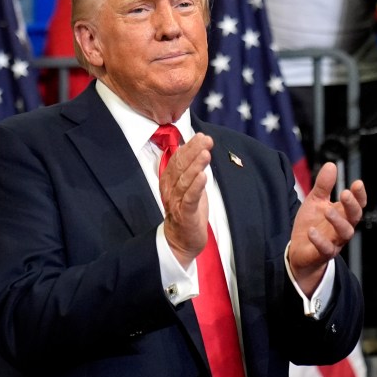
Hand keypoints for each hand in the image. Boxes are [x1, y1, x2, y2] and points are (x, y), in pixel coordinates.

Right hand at [160, 132, 213, 267]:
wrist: (182, 240)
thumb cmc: (187, 211)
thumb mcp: (189, 186)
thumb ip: (191, 169)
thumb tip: (199, 147)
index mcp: (169, 180)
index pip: (177, 159)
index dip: (189, 147)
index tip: (201, 135)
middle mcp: (170, 189)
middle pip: (180, 167)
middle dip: (194, 151)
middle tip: (206, 140)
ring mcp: (176, 202)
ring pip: (185, 181)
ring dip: (196, 166)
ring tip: (205, 154)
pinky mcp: (185, 215)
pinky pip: (190, 199)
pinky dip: (196, 187)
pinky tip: (203, 176)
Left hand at [288, 163, 366, 295]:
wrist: (299, 251)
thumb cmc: (312, 224)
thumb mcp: (315, 201)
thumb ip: (323, 186)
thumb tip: (331, 165)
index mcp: (343, 214)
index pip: (357, 205)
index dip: (359, 195)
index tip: (357, 183)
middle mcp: (342, 228)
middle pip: (354, 218)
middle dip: (352, 206)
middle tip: (345, 193)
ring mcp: (334, 242)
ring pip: (345, 233)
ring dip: (338, 221)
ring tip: (328, 210)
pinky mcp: (322, 254)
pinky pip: (326, 249)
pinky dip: (320, 240)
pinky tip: (311, 231)